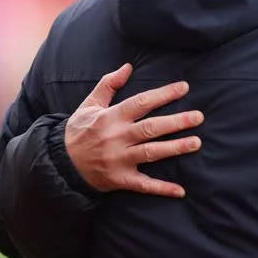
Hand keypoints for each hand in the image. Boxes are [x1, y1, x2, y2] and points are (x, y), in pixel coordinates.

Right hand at [65, 63, 203, 196]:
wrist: (57, 164)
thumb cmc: (79, 131)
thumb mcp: (89, 105)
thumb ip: (108, 84)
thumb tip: (128, 66)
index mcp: (111, 117)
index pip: (141, 102)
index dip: (163, 94)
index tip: (184, 87)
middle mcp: (116, 138)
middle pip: (151, 128)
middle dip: (176, 122)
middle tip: (199, 117)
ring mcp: (118, 160)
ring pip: (151, 153)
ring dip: (175, 148)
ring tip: (197, 143)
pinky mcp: (119, 179)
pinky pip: (143, 185)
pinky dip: (161, 188)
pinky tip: (180, 190)